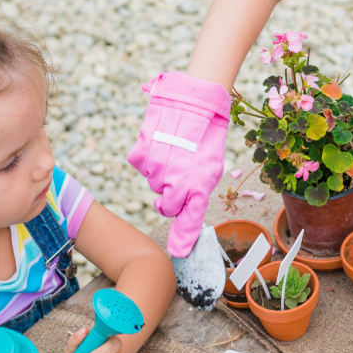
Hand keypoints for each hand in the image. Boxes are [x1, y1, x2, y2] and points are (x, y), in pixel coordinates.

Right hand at [128, 71, 230, 256]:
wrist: (195, 100)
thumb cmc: (206, 135)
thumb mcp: (211, 167)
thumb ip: (197, 195)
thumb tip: (184, 218)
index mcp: (200, 184)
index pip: (189, 219)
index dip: (183, 237)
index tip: (178, 251)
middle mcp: (178, 180)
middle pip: (166, 205)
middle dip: (170, 196)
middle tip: (179, 176)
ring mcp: (157, 167)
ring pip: (152, 183)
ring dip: (160, 173)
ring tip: (174, 151)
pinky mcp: (141, 151)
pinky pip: (140, 164)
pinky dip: (147, 157)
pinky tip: (159, 144)